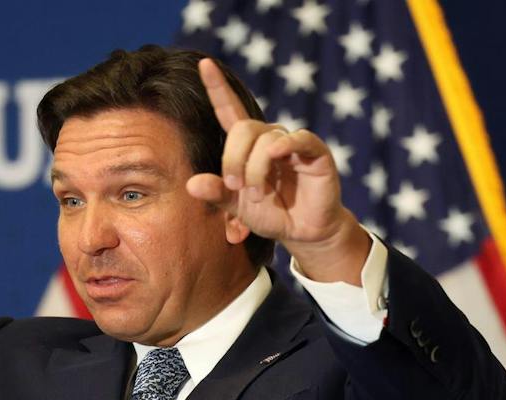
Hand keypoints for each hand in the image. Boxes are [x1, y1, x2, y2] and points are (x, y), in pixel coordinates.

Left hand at [186, 58, 369, 282]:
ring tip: (258, 195)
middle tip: (236, 186)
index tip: (204, 63)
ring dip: (256, 169)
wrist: (303, 232)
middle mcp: (269, 138)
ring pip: (265, 139)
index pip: (230, 110)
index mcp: (248, 145)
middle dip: (233, 159)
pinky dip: (285, 146)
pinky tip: (277, 156)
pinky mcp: (315, 152)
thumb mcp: (238, 207)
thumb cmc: (271, 214)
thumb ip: (217, 193)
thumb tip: (190, 184)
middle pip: (243, 128)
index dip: (218, 87)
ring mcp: (292, 143)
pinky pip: (298, 139)